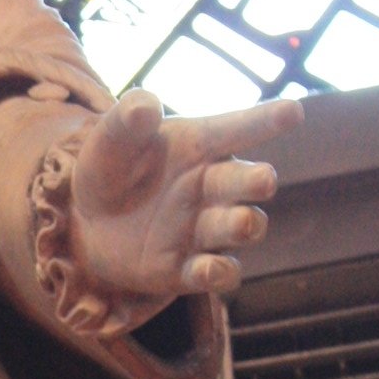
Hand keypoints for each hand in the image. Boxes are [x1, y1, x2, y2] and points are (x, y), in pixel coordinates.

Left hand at [65, 90, 300, 318]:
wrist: (85, 224)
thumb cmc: (108, 171)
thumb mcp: (109, 141)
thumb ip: (127, 121)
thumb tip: (145, 105)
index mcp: (198, 146)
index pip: (237, 129)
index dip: (265, 119)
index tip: (293, 111)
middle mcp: (212, 185)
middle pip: (248, 181)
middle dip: (258, 181)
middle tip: (262, 180)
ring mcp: (205, 228)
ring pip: (243, 226)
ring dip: (244, 225)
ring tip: (240, 222)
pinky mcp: (189, 269)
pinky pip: (219, 273)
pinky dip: (218, 272)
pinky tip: (209, 268)